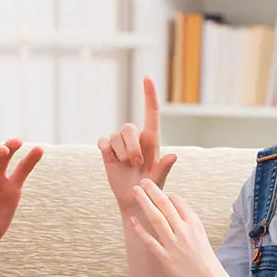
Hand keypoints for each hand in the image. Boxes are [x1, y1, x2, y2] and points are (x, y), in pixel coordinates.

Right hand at [98, 76, 176, 212]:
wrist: (134, 198)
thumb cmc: (150, 187)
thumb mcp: (159, 179)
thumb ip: (164, 167)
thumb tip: (173, 156)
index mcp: (151, 140)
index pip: (151, 113)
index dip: (149, 95)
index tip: (147, 78)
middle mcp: (135, 139)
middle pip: (128, 128)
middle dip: (131, 146)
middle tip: (136, 163)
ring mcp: (120, 144)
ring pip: (115, 136)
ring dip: (121, 152)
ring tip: (126, 166)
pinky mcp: (107, 151)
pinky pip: (103, 142)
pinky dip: (106, 151)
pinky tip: (112, 160)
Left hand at [128, 179, 231, 276]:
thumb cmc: (206, 263)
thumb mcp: (201, 237)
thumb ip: (188, 225)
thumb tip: (174, 212)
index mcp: (195, 225)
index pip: (179, 202)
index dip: (167, 195)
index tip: (158, 191)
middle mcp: (184, 232)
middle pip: (165, 205)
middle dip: (153, 191)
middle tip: (144, 181)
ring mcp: (174, 245)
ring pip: (156, 218)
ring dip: (144, 202)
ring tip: (135, 191)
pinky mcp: (165, 259)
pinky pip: (149, 241)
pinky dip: (140, 229)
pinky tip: (132, 220)